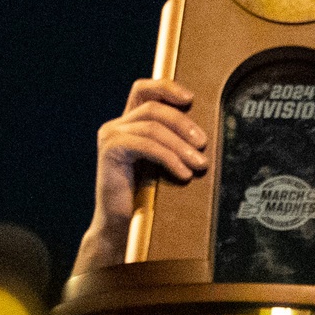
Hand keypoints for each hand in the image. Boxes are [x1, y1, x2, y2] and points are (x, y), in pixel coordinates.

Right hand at [74, 79, 207, 273]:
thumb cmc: (145, 197)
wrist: (121, 227)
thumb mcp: (161, 163)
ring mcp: (110, 137)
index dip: (166, 87)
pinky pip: (146, 145)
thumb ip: (172, 142)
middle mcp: (115, 126)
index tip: (191, 98)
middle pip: (153, 108)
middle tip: (204, 143)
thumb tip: (203, 133)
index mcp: (127, 124)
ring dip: (181, 145)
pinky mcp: (111, 151)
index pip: (143, 90)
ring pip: (152, 127)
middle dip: (183, 124)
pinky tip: (183, 173)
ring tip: (199, 164)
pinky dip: (169, 158)